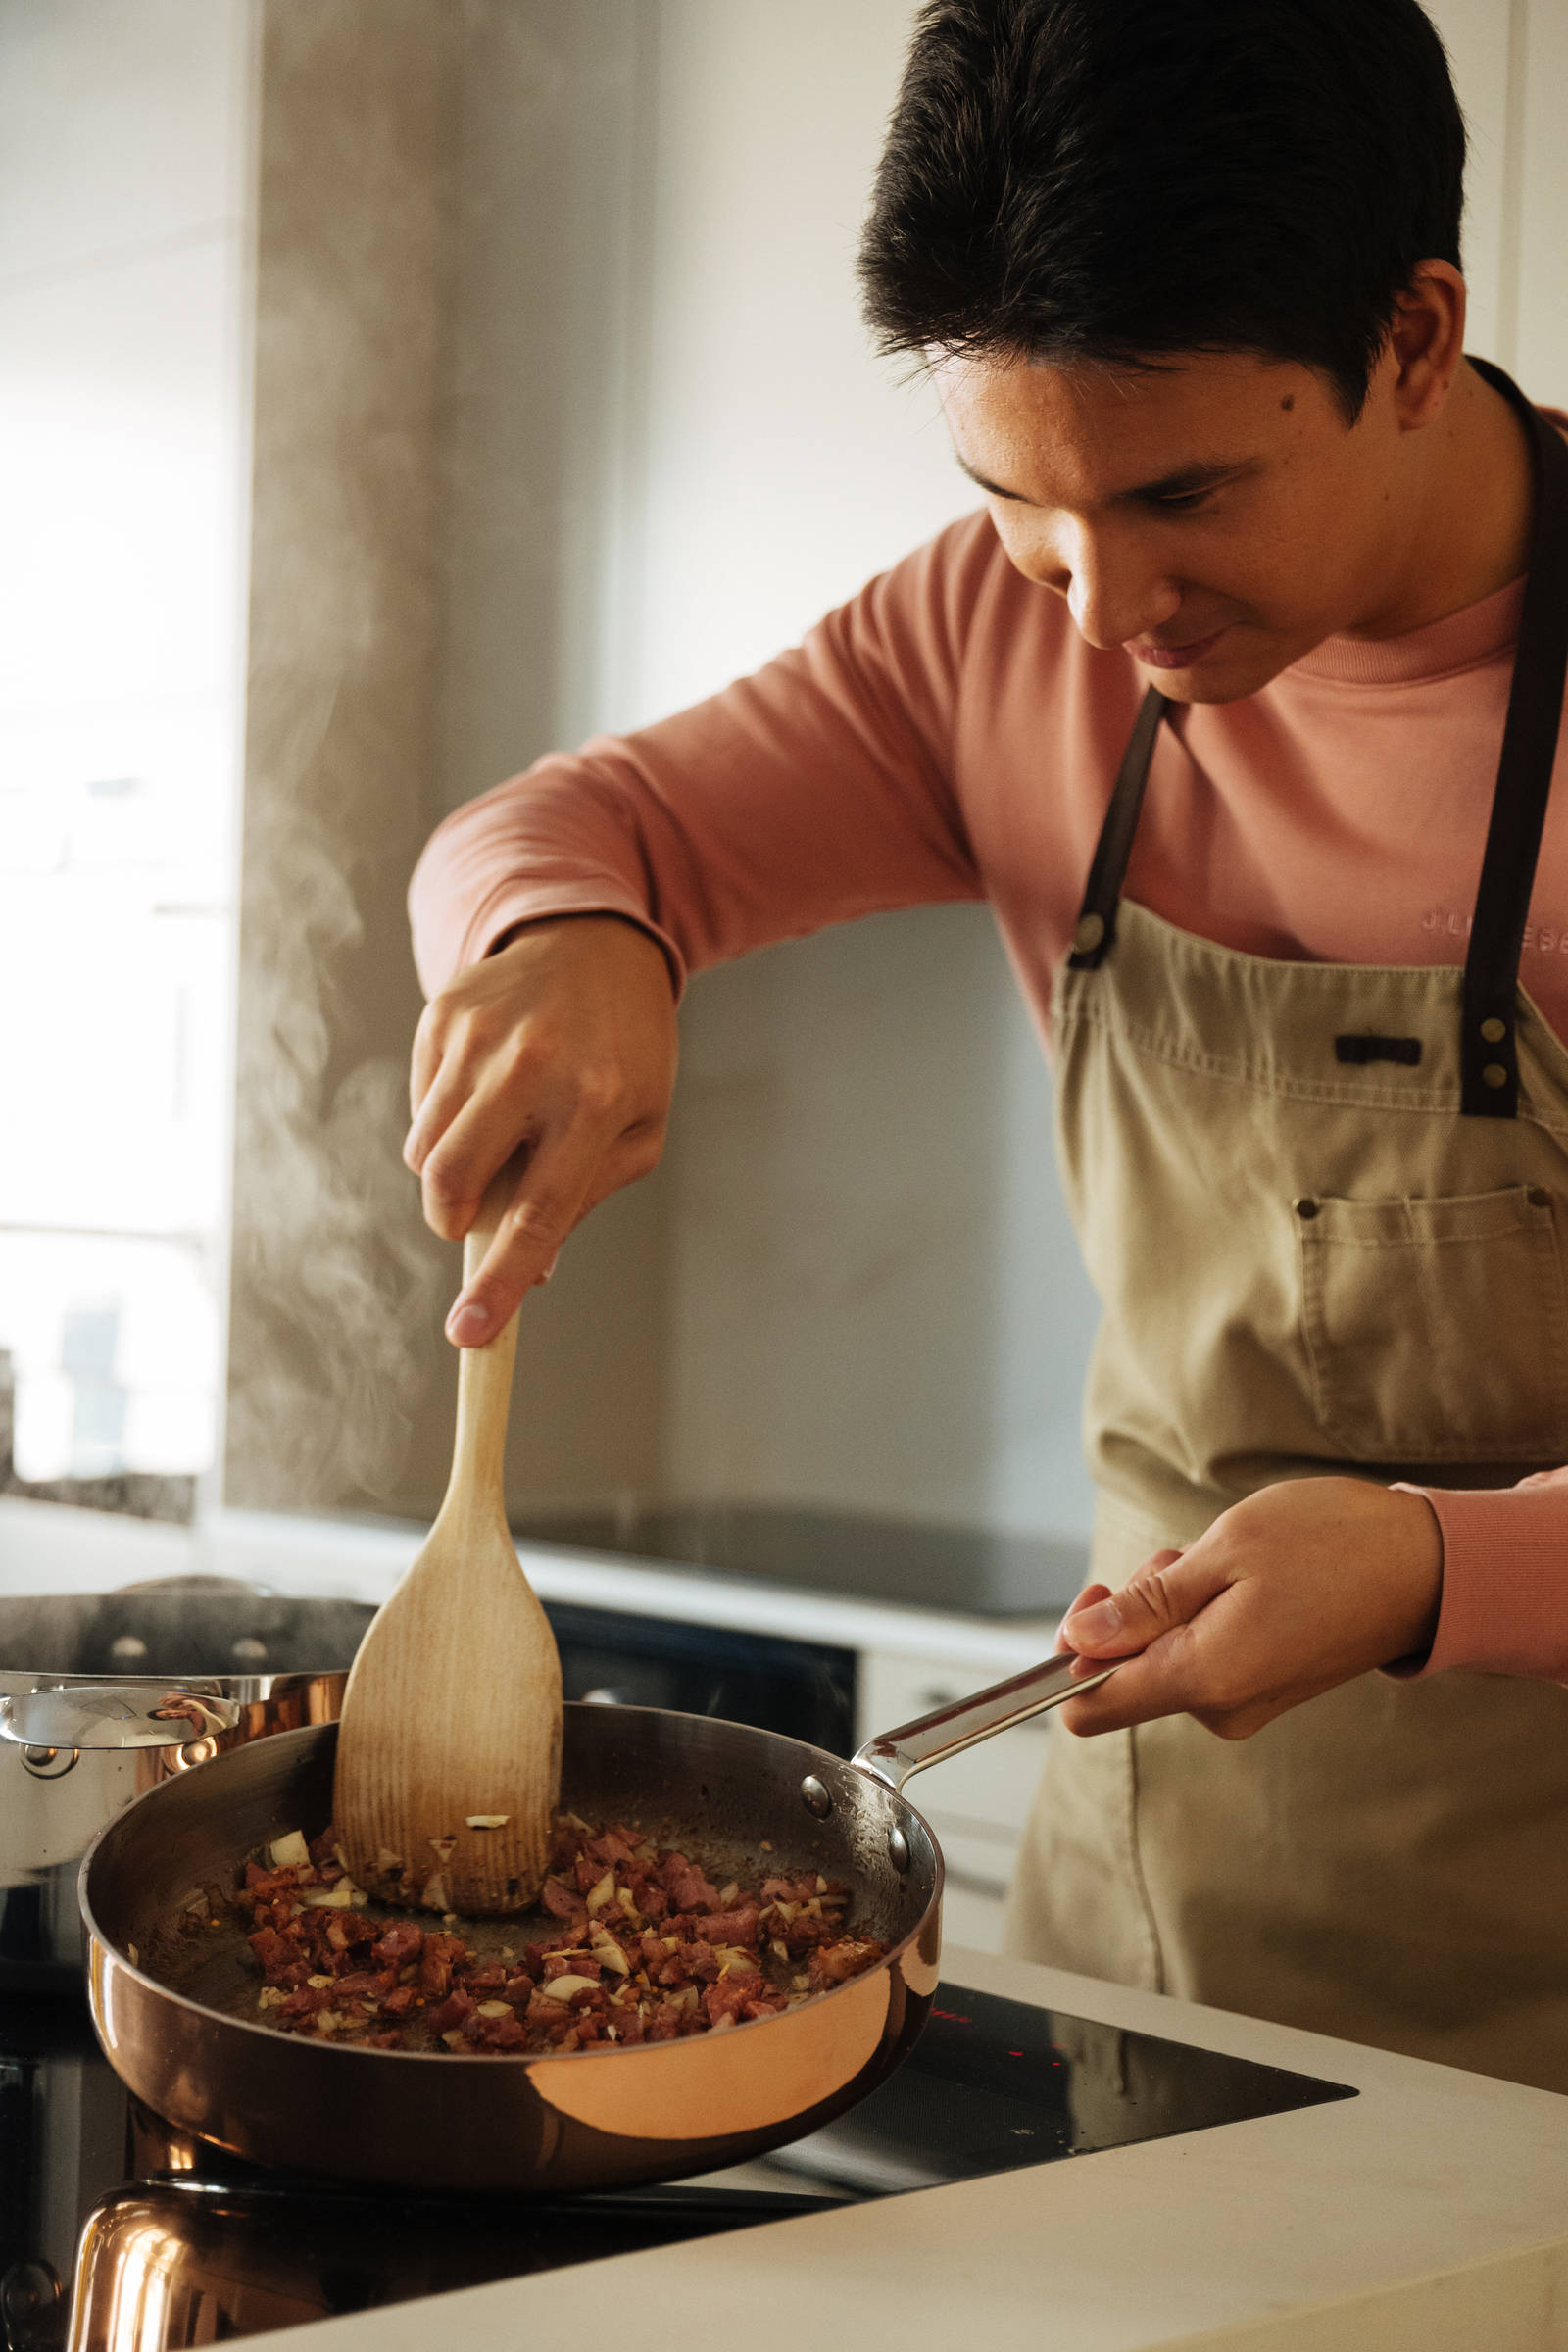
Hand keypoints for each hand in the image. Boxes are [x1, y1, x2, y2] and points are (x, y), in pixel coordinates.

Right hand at [404, 916, 678, 1343]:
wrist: (595, 944)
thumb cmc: (625, 1054)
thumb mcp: (638, 1128)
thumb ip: (584, 1199)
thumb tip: (526, 1273)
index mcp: (598, 1102)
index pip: (538, 1213)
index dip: (500, 1281)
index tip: (468, 1334)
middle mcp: (534, 1065)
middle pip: (452, 1180)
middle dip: (452, 1222)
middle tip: (473, 1220)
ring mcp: (480, 1035)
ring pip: (422, 1151)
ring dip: (450, 1170)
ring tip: (499, 1133)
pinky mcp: (443, 1015)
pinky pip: (419, 1106)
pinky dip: (443, 1121)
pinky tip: (487, 1088)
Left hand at [1054, 1478, 1442, 1740]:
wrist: (1426, 1565)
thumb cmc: (1330, 1544)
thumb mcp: (1224, 1552)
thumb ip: (1146, 1605)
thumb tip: (1078, 1642)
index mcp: (1204, 1677)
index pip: (1092, 1707)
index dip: (1071, 1654)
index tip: (1096, 1600)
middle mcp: (1221, 1707)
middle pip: (1125, 1672)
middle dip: (1136, 1607)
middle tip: (1186, 1557)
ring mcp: (1245, 1703)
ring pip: (1164, 1655)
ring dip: (1175, 1602)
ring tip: (1227, 1561)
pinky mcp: (1265, 1688)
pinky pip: (1202, 1655)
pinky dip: (1205, 1613)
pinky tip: (1246, 1580)